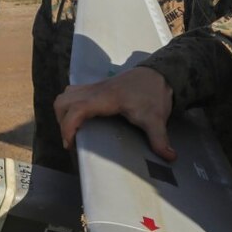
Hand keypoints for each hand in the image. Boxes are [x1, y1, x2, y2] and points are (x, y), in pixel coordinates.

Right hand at [54, 67, 175, 160]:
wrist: (159, 74)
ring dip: (64, 112)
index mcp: (106, 97)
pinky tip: (82, 119)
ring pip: (66, 95)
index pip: (77, 108)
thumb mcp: (156, 118)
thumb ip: (159, 138)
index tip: (70, 144)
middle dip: (62, 121)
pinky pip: (74, 93)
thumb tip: (169, 157)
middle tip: (72, 139)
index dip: (68, 126)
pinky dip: (71, 106)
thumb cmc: (153, 94)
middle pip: (64, 101)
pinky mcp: (97, 87)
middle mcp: (96, 90)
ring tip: (74, 130)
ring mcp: (95, 87)